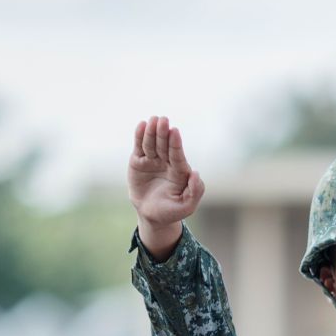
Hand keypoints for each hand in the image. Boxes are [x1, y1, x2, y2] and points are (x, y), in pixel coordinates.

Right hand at [128, 115, 204, 259]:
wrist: (151, 216)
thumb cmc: (171, 211)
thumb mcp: (186, 206)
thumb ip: (195, 192)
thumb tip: (196, 173)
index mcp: (180, 171)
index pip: (177, 155)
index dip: (175, 143)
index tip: (174, 131)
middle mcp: (167, 162)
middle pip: (164, 145)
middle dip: (163, 133)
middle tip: (163, 120)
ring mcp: (153, 161)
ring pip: (152, 144)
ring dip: (151, 132)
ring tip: (152, 120)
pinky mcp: (139, 161)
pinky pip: (139, 147)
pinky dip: (139, 136)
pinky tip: (141, 125)